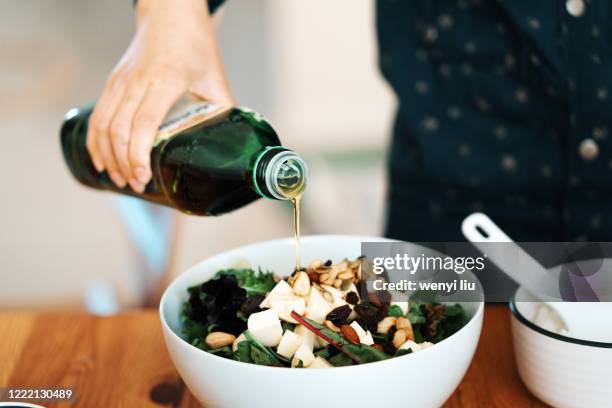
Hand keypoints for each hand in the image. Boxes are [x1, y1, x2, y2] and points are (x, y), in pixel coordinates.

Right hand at [87, 0, 233, 191]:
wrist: (170, 16)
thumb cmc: (196, 47)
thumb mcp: (216, 78)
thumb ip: (224, 111)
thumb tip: (234, 145)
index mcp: (166, 80)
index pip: (144, 123)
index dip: (139, 155)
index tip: (144, 177)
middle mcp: (138, 81)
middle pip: (119, 130)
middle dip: (124, 164)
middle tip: (136, 186)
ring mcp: (121, 81)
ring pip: (103, 125)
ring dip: (108, 157)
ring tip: (119, 180)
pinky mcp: (112, 82)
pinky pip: (97, 115)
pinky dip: (95, 141)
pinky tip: (101, 161)